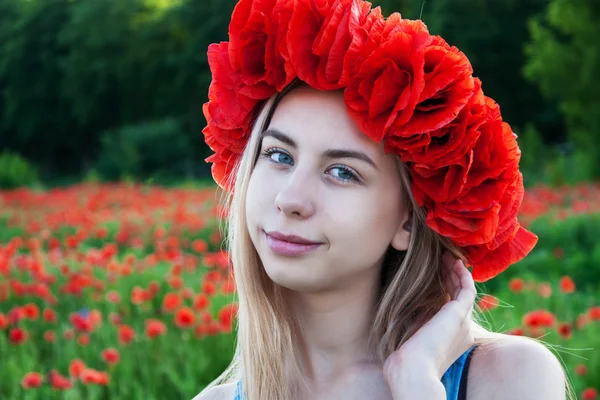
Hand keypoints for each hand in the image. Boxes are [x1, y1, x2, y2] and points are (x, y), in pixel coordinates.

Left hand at [383, 251, 476, 391]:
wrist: (413, 370)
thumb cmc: (405, 358)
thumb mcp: (411, 335)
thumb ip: (415, 320)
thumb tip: (406, 305)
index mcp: (452, 338)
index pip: (452, 308)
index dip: (447, 288)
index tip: (438, 273)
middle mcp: (462, 330)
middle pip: (460, 297)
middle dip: (452, 276)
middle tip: (444, 258)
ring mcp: (463, 322)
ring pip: (464, 290)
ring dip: (457, 271)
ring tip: (448, 256)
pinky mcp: (460, 315)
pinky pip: (467, 289)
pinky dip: (462, 275)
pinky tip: (455, 262)